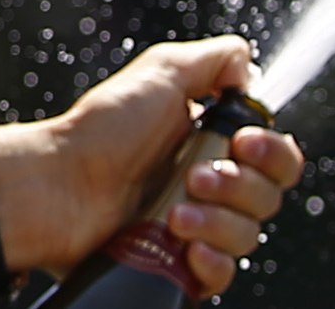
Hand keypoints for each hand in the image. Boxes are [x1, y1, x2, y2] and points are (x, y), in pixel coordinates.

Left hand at [0, 37, 306, 294]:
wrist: (58, 188)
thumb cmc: (102, 130)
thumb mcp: (161, 72)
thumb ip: (215, 60)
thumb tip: (248, 67)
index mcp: (211, 141)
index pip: (276, 157)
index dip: (272, 153)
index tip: (243, 143)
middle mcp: (208, 185)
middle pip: (268, 197)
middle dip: (239, 187)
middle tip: (194, 178)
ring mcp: (194, 228)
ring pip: (247, 236)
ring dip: (217, 223)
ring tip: (173, 215)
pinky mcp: (176, 265)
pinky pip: (221, 275)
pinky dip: (211, 262)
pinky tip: (187, 249)